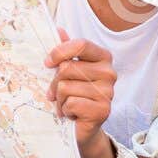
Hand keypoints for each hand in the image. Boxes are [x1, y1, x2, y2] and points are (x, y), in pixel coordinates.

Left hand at [44, 26, 116, 157]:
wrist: (83, 128)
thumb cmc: (75, 95)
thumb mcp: (69, 71)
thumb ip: (66, 50)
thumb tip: (59, 29)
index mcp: (103, 58)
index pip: (80, 44)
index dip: (59, 52)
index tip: (47, 63)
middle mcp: (110, 73)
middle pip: (68, 68)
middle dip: (55, 83)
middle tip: (58, 94)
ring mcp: (108, 92)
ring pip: (66, 87)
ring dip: (61, 99)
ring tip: (68, 104)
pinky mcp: (103, 110)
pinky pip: (71, 103)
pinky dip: (66, 110)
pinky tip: (73, 114)